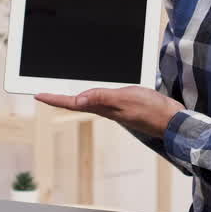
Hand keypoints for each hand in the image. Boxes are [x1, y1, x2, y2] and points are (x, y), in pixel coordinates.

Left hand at [35, 86, 183, 137]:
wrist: (172, 121)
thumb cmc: (152, 110)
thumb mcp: (125, 99)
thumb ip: (102, 97)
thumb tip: (77, 100)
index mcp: (103, 108)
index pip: (72, 103)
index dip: (54, 98)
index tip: (38, 94)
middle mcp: (105, 109)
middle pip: (76, 103)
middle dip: (59, 97)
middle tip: (45, 92)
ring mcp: (115, 108)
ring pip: (88, 100)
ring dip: (74, 95)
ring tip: (62, 90)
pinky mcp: (124, 105)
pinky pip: (101, 98)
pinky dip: (92, 93)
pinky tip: (93, 90)